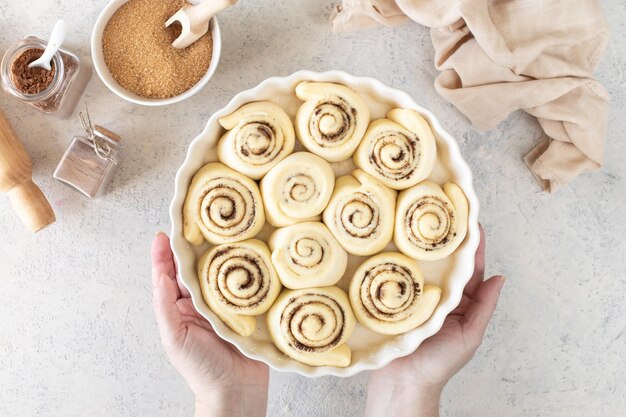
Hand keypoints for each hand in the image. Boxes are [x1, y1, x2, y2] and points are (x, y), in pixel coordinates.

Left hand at [151, 233, 268, 416]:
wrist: (236, 391)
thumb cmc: (202, 370)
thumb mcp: (174, 338)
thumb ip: (166, 306)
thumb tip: (161, 275)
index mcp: (182, 308)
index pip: (171, 275)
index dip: (167, 254)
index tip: (166, 233)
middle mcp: (203, 303)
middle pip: (197, 268)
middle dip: (195, 246)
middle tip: (196, 222)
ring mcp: (226, 305)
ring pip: (221, 273)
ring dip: (220, 254)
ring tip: (220, 233)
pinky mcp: (249, 308)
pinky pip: (246, 285)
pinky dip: (245, 271)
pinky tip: (247, 256)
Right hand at [365, 225, 504, 416]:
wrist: (403, 382)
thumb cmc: (438, 364)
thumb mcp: (470, 336)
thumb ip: (484, 307)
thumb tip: (499, 279)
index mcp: (460, 302)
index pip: (469, 269)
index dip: (473, 246)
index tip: (473, 221)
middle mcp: (439, 295)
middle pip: (445, 262)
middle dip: (447, 239)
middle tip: (446, 211)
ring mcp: (416, 295)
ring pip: (423, 265)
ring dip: (424, 246)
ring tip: (423, 221)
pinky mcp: (395, 298)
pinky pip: (400, 275)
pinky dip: (401, 260)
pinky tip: (399, 244)